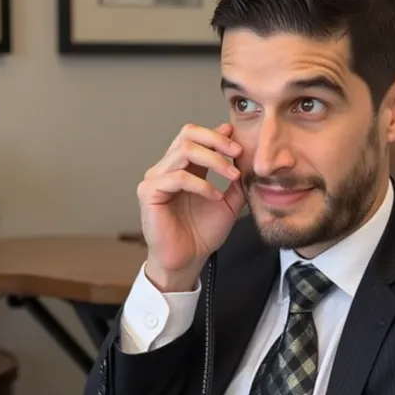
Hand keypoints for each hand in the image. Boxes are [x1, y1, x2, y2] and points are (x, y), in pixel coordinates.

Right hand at [137, 122, 244, 291]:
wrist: (188, 260)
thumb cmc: (202, 234)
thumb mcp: (228, 202)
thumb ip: (235, 180)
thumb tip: (246, 158)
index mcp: (183, 167)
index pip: (195, 136)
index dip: (217, 134)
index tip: (239, 142)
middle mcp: (167, 168)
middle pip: (188, 135)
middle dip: (216, 140)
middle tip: (238, 152)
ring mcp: (156, 178)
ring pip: (184, 151)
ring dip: (213, 160)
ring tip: (232, 175)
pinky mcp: (149, 192)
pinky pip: (178, 177)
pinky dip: (201, 184)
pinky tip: (215, 195)